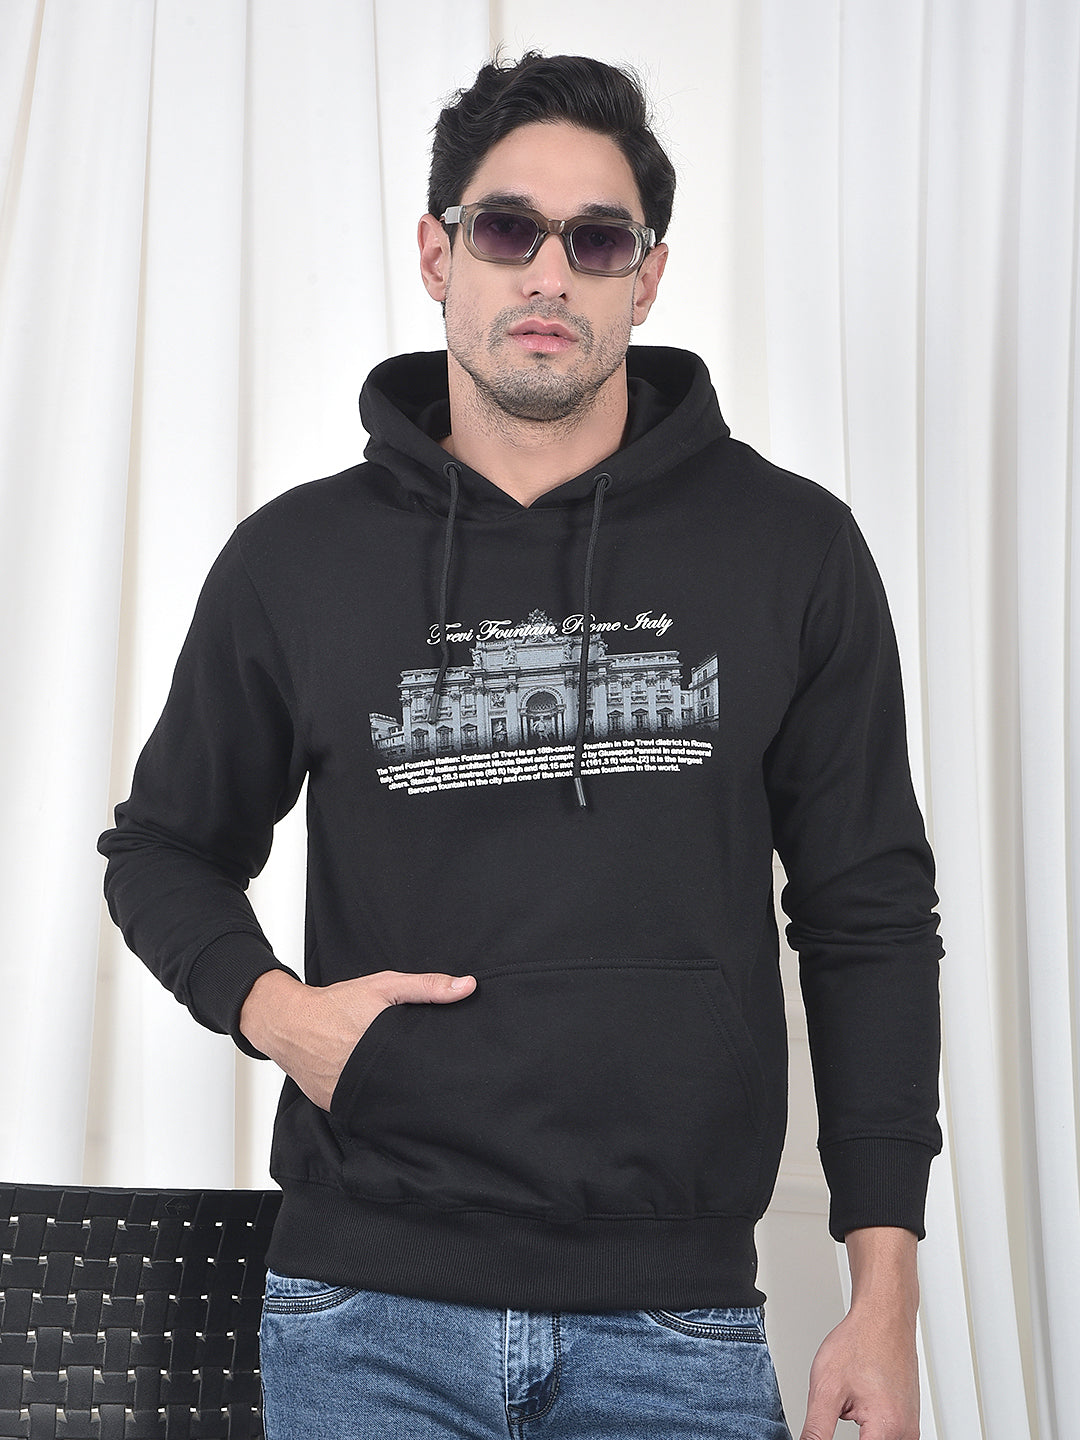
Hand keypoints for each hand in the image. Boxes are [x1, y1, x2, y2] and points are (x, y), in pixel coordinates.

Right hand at [240, 967, 475, 1109]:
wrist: (287, 1021)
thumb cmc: (335, 1003)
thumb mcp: (384, 987)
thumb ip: (426, 987)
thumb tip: (468, 987)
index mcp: (380, 1051)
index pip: (420, 1072)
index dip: (435, 1073)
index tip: (451, 1071)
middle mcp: (361, 1078)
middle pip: (402, 1089)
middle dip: (415, 1084)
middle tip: (430, 1078)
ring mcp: (345, 1096)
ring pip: (381, 1101)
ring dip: (391, 1092)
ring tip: (405, 1084)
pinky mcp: (333, 1105)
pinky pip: (359, 1107)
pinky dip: (368, 1098)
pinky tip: (377, 1088)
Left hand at [800, 1228, 919, 1439]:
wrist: (884, 1316)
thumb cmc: (861, 1342)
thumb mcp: (826, 1388)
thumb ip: (816, 1430)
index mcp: (887, 1430)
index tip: (824, 1429)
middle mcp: (905, 1433)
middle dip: (846, 1435)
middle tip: (838, 1405)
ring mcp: (909, 1427)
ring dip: (859, 1431)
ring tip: (848, 1398)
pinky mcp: (907, 1419)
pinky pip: (885, 1433)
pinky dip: (868, 1424)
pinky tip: (858, 1399)